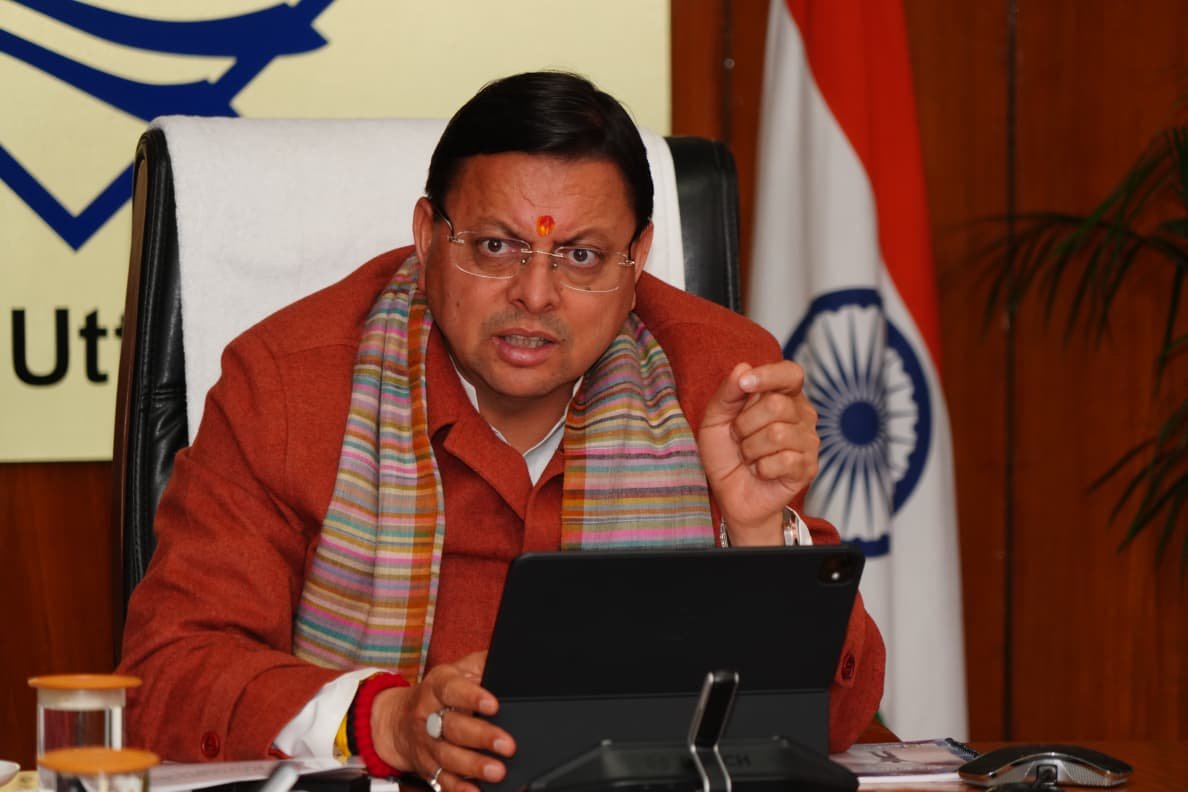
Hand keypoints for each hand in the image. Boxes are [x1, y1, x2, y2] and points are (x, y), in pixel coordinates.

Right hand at [370, 651, 515, 791]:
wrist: (398, 720)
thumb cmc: (439, 692)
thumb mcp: (456, 670)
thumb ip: (480, 663)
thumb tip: (508, 658)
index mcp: (438, 686)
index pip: (453, 689)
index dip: (472, 697)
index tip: (493, 705)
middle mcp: (428, 715)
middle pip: (453, 726)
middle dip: (481, 737)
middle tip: (506, 744)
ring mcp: (426, 744)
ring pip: (448, 756)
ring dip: (473, 766)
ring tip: (497, 771)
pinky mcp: (427, 768)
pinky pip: (442, 781)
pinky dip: (459, 789)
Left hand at [698, 361, 818, 544]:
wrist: (730, 494)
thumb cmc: (726, 453)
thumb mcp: (715, 419)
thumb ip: (727, 393)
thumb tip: (742, 367)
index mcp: (783, 396)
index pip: (790, 373)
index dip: (768, 375)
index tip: (744, 384)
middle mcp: (802, 415)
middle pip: (777, 405)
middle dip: (745, 424)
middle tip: (739, 437)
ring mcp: (808, 442)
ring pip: (777, 434)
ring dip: (750, 449)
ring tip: (748, 456)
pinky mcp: (807, 468)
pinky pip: (782, 461)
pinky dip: (760, 468)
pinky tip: (759, 471)